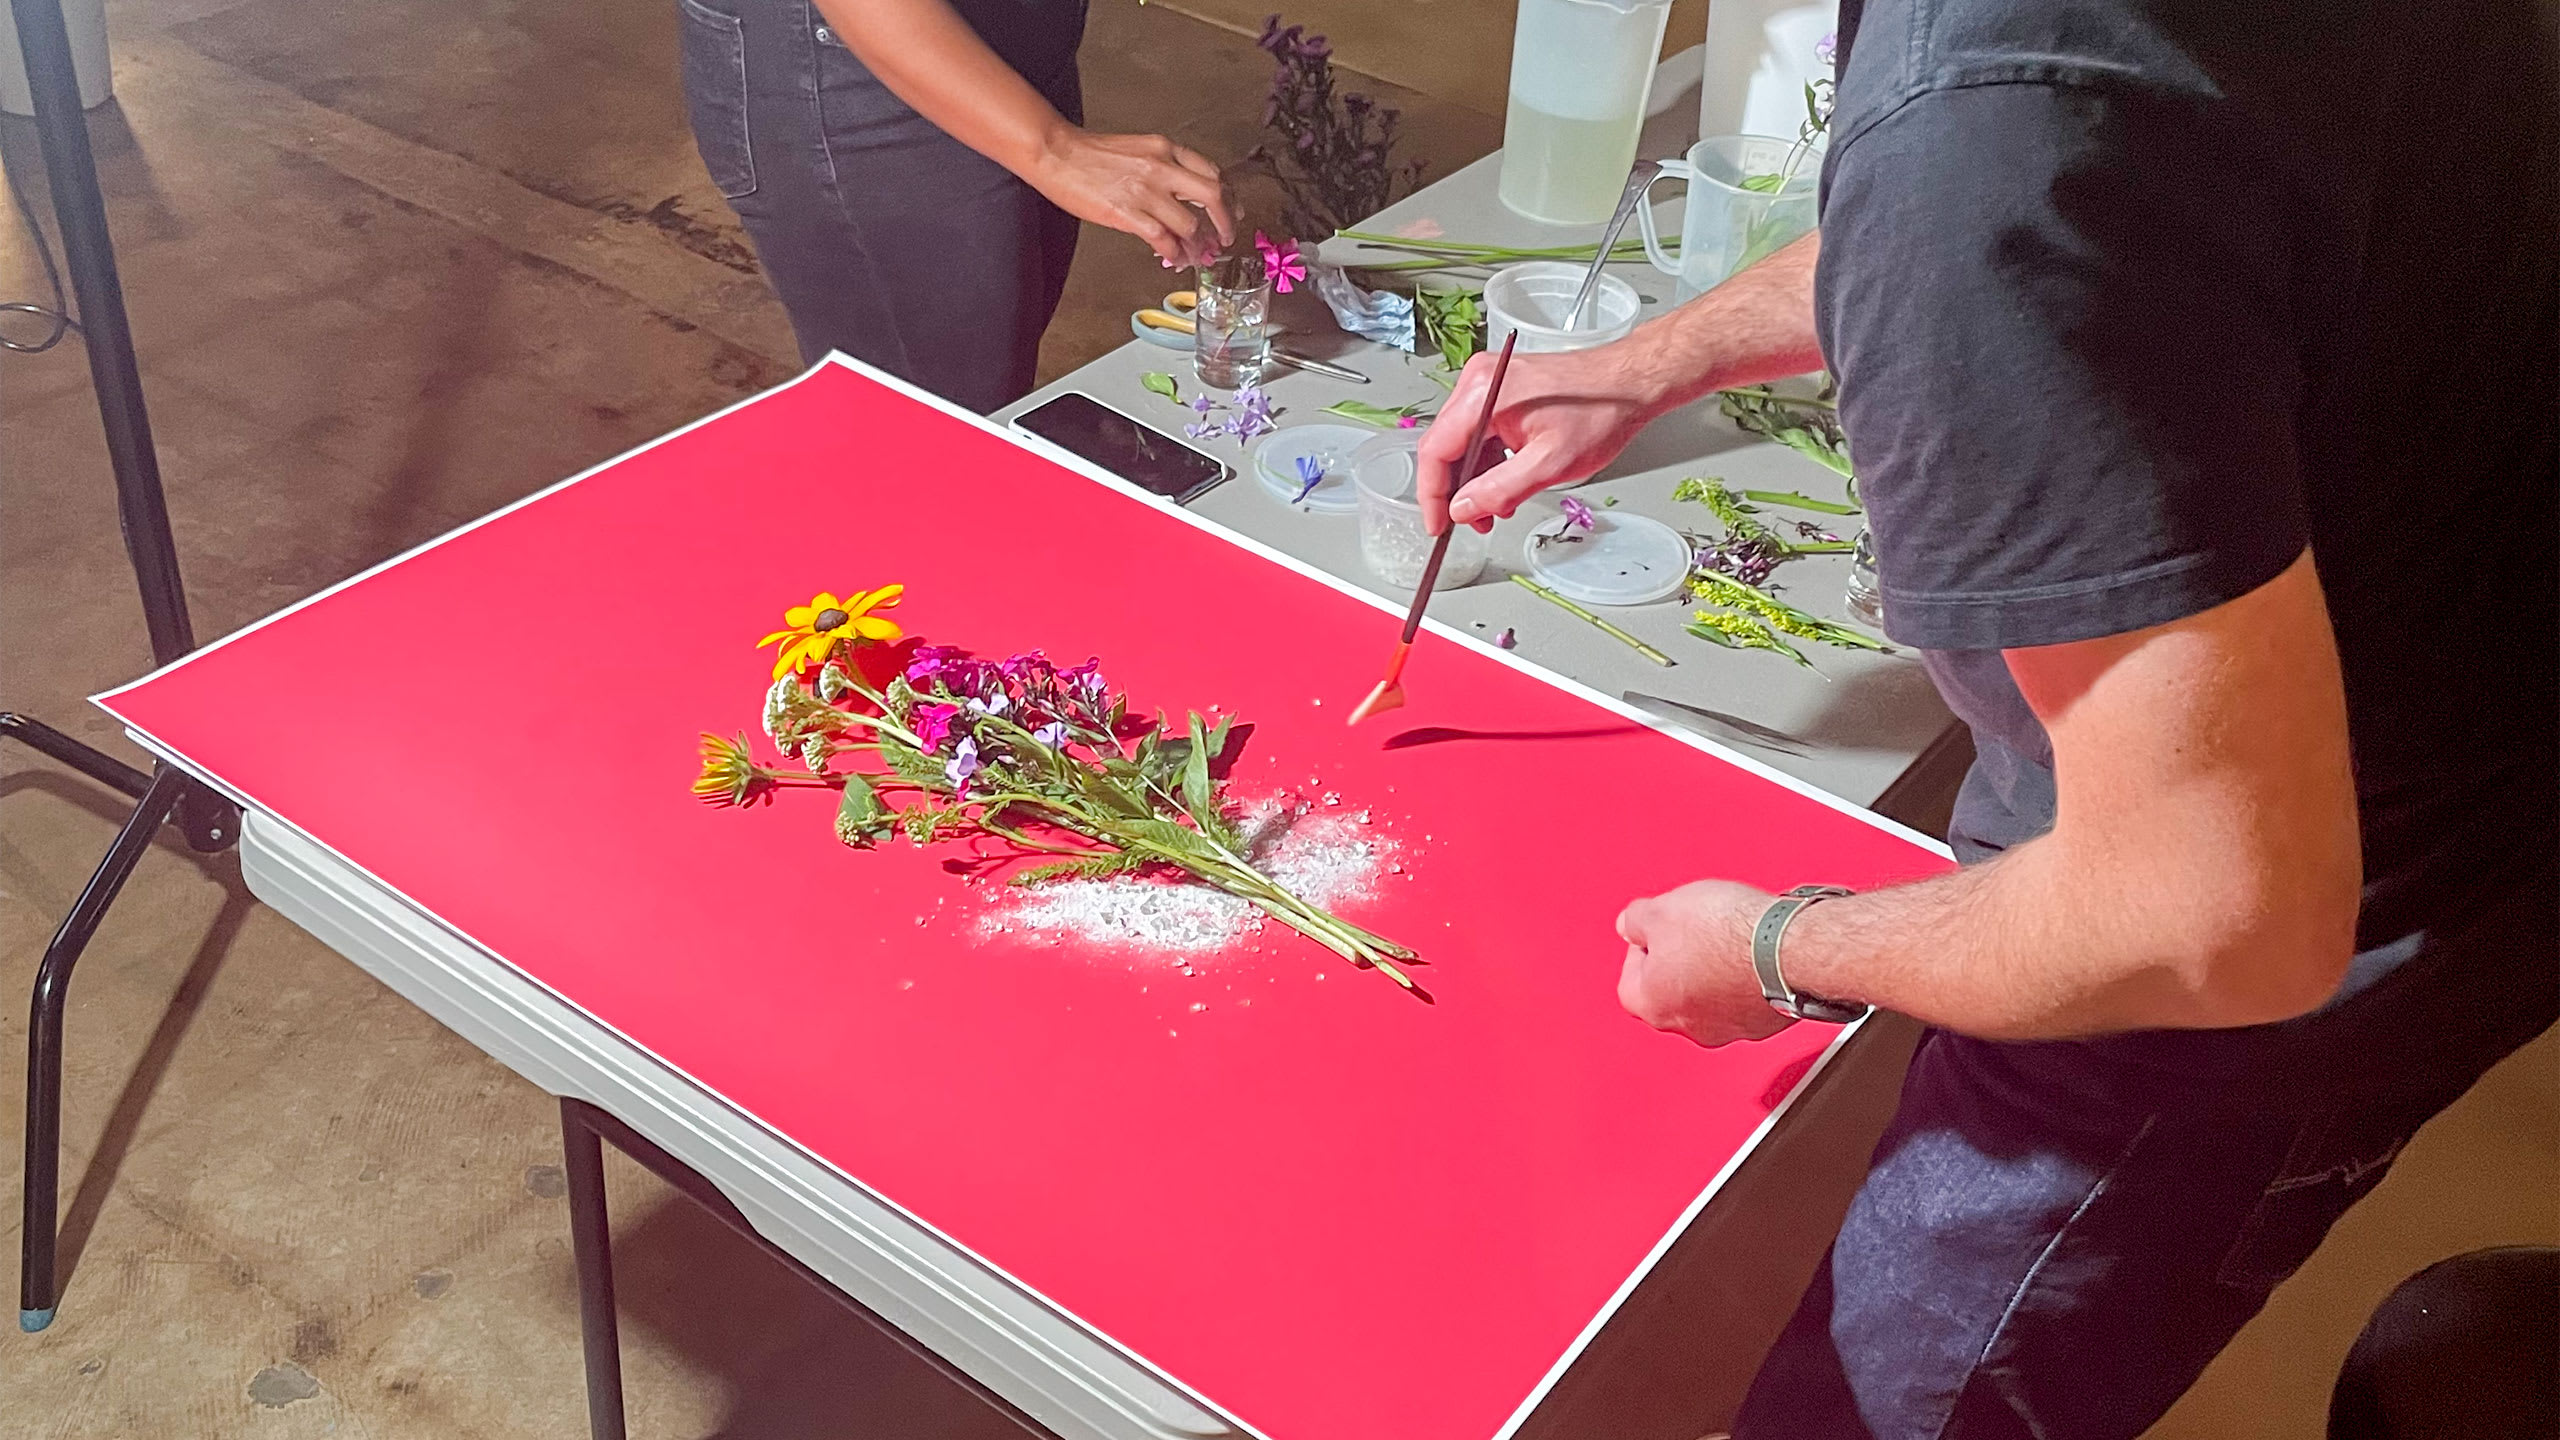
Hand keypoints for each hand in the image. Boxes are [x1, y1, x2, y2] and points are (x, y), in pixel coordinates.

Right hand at [1029, 127, 1235, 267]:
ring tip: (1197, 255)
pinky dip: (1174, 253)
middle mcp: (1161, 167)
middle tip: (1225, 237)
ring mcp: (1145, 191)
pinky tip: (1174, 258)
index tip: (1231, 212)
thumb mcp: (1139, 148)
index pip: (1212, 172)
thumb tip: (1184, 197)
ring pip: (1190, 223)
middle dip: (1226, 222)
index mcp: (1166, 148)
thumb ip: (1165, 167)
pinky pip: (1163, 239)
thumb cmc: (1091, 153)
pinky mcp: (1127, 213)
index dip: (1228, 197)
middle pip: (1213, 195)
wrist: (1057, 153)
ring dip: (1198, 245)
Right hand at [1416, 337, 1664, 534]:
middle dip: (1458, 491)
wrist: (1630, 381)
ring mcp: (1490, 382)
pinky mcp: (1503, 389)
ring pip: (1463, 442)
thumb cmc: (1601, 409)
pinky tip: (1506, 481)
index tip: (1438, 524)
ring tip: (1497, 507)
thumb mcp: (1549, 463)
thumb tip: (1462, 509)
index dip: (1432, 494)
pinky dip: (1488, 460)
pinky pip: (1480, 431)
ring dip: (1475, 478)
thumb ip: (1499, 490)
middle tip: (1474, 522)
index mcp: (1484, 393)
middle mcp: (1480, 381)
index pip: (1435, 450)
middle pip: (1445, 446)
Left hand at [1616, 880, 1796, 1047]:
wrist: (1788, 948)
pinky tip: (1752, 951)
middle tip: (1693, 929)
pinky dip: (1746, 978)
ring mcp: (1731, 1028)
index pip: (1630, 978)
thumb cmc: (1730, 936)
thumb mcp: (1663, 910)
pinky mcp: (1765, 1022)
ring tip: (1727, 936)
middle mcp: (1690, 1026)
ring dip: (1715, 969)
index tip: (1656, 928)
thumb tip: (1630, 924)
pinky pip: (1746, 999)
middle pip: (1671, 990)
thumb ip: (1635, 920)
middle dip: (1680, 957)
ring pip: (1710, 997)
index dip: (1642, 946)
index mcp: (1654, 1004)